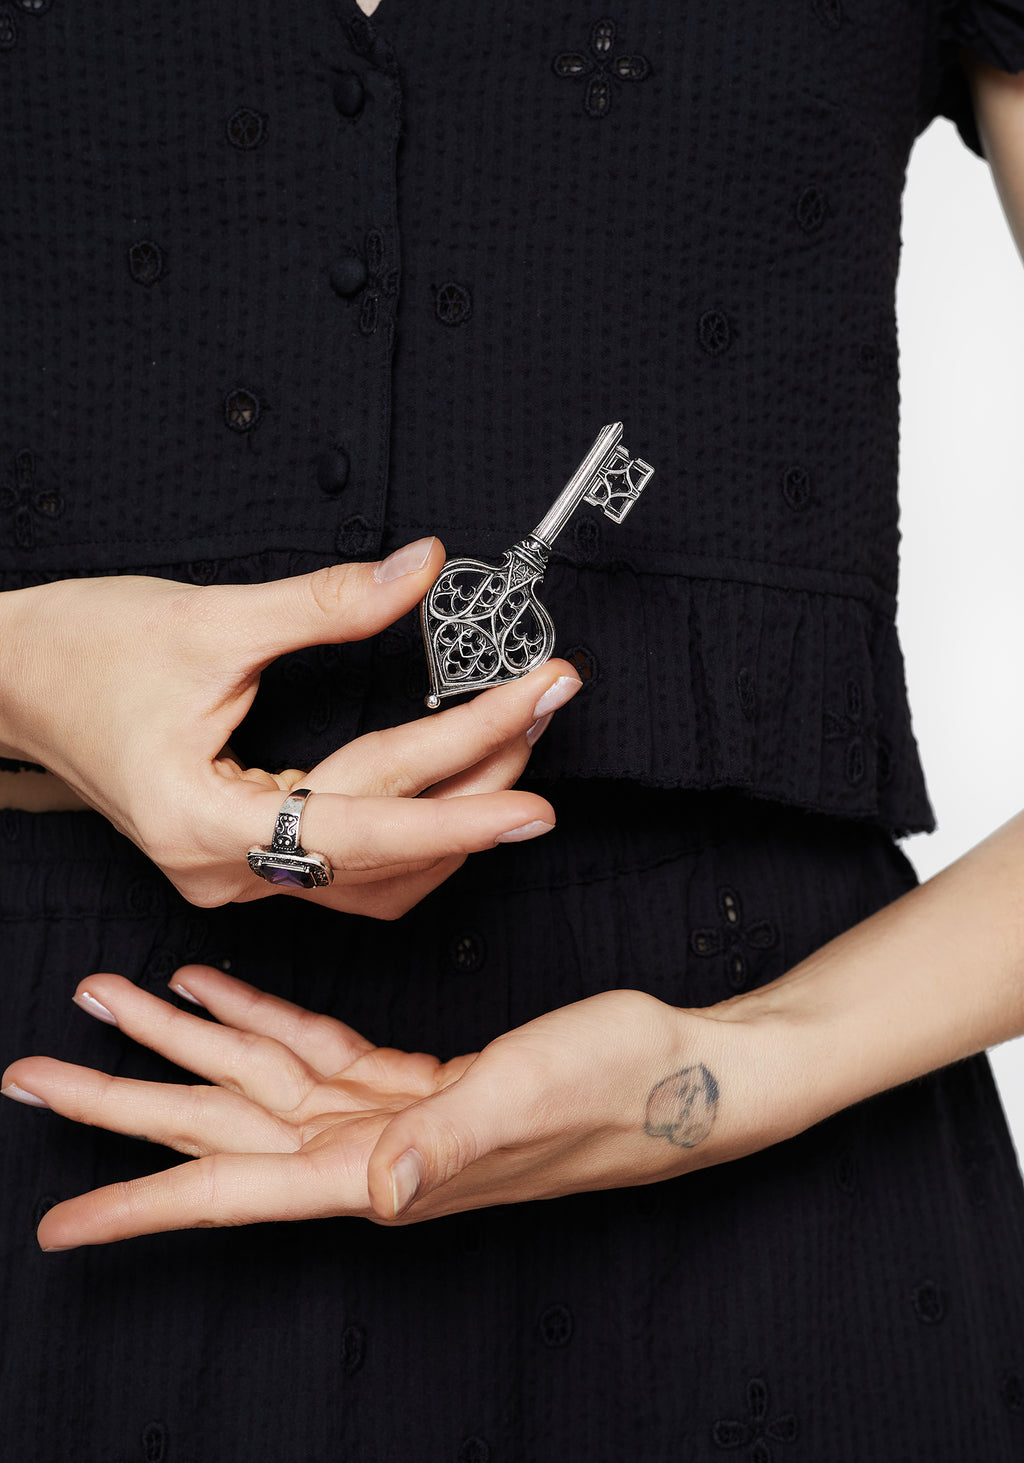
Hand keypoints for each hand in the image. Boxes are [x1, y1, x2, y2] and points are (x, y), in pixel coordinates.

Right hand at [0, 539, 581, 915]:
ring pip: (370, 875)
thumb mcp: (212, 620)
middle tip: (544, 706)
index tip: (537, 796)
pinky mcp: (239, 855)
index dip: (458, 810)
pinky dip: (406, 828)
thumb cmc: (85, 650)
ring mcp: (229, 873)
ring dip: (450, 813)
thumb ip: (328, 604)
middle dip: (475, 780)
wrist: (12, 675)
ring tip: (515, 735)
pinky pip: (345, 865)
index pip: (363, 827)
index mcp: (204, 823)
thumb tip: (421, 570)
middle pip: (380, 850)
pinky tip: (454, 783)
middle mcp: (220, 870)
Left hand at [1, 965, 775, 1248]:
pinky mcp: (422, 1080)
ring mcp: (394, 1117)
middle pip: (222, 1132)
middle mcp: (373, 1153)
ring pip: (259, 1080)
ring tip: (110, 997)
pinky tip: (219, 991)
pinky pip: (318, 1047)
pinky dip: (265, 1018)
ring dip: (184, 1043)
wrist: (690, 1070)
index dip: (144, 1199)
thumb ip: (447, 1144)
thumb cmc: (623, 1084)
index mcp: (383, 1169)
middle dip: (126, 1103)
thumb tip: (377, 1197)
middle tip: (35, 1072)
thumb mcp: (532, 1095)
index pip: (238, 1189)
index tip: (59, 1218)